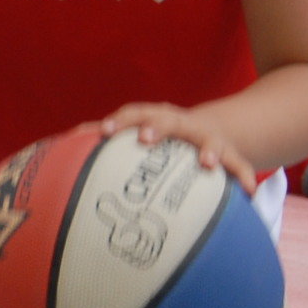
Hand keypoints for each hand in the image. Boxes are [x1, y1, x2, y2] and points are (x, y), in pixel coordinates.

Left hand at [98, 100, 257, 190]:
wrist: (210, 129)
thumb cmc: (161, 136)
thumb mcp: (137, 132)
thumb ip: (104, 137)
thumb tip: (59, 143)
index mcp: (156, 118)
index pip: (135, 113)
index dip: (120, 120)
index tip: (105, 132)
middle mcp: (182, 123)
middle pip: (169, 120)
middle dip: (157, 127)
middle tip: (145, 138)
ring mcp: (207, 137)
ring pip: (209, 141)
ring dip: (209, 151)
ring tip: (207, 165)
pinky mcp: (230, 153)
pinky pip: (240, 165)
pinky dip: (244, 177)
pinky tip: (248, 194)